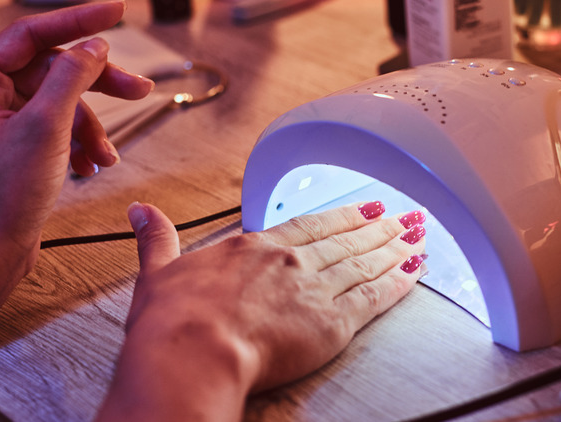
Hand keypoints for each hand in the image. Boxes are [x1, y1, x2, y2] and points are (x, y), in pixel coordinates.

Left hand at [0, 1, 152, 353]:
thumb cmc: (1, 197)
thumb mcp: (45, 127)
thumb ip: (71, 77)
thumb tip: (94, 46)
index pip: (33, 34)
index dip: (79, 22)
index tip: (118, 11)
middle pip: (54, 68)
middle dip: (98, 85)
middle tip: (138, 89)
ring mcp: (2, 121)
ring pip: (62, 102)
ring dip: (92, 127)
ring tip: (105, 156)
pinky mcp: (18, 144)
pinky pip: (59, 127)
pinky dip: (80, 143)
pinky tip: (88, 166)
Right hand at [97, 201, 426, 420]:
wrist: (190, 352)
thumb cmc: (171, 321)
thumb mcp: (157, 273)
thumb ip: (157, 240)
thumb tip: (141, 212)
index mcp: (253, 247)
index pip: (308, 226)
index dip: (341, 217)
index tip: (364, 208)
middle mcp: (290, 261)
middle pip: (345, 240)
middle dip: (379, 228)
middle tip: (406, 216)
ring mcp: (314, 289)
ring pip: (364, 263)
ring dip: (395, 248)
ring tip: (419, 235)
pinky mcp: (333, 323)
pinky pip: (374, 297)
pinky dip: (398, 282)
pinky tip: (415, 271)